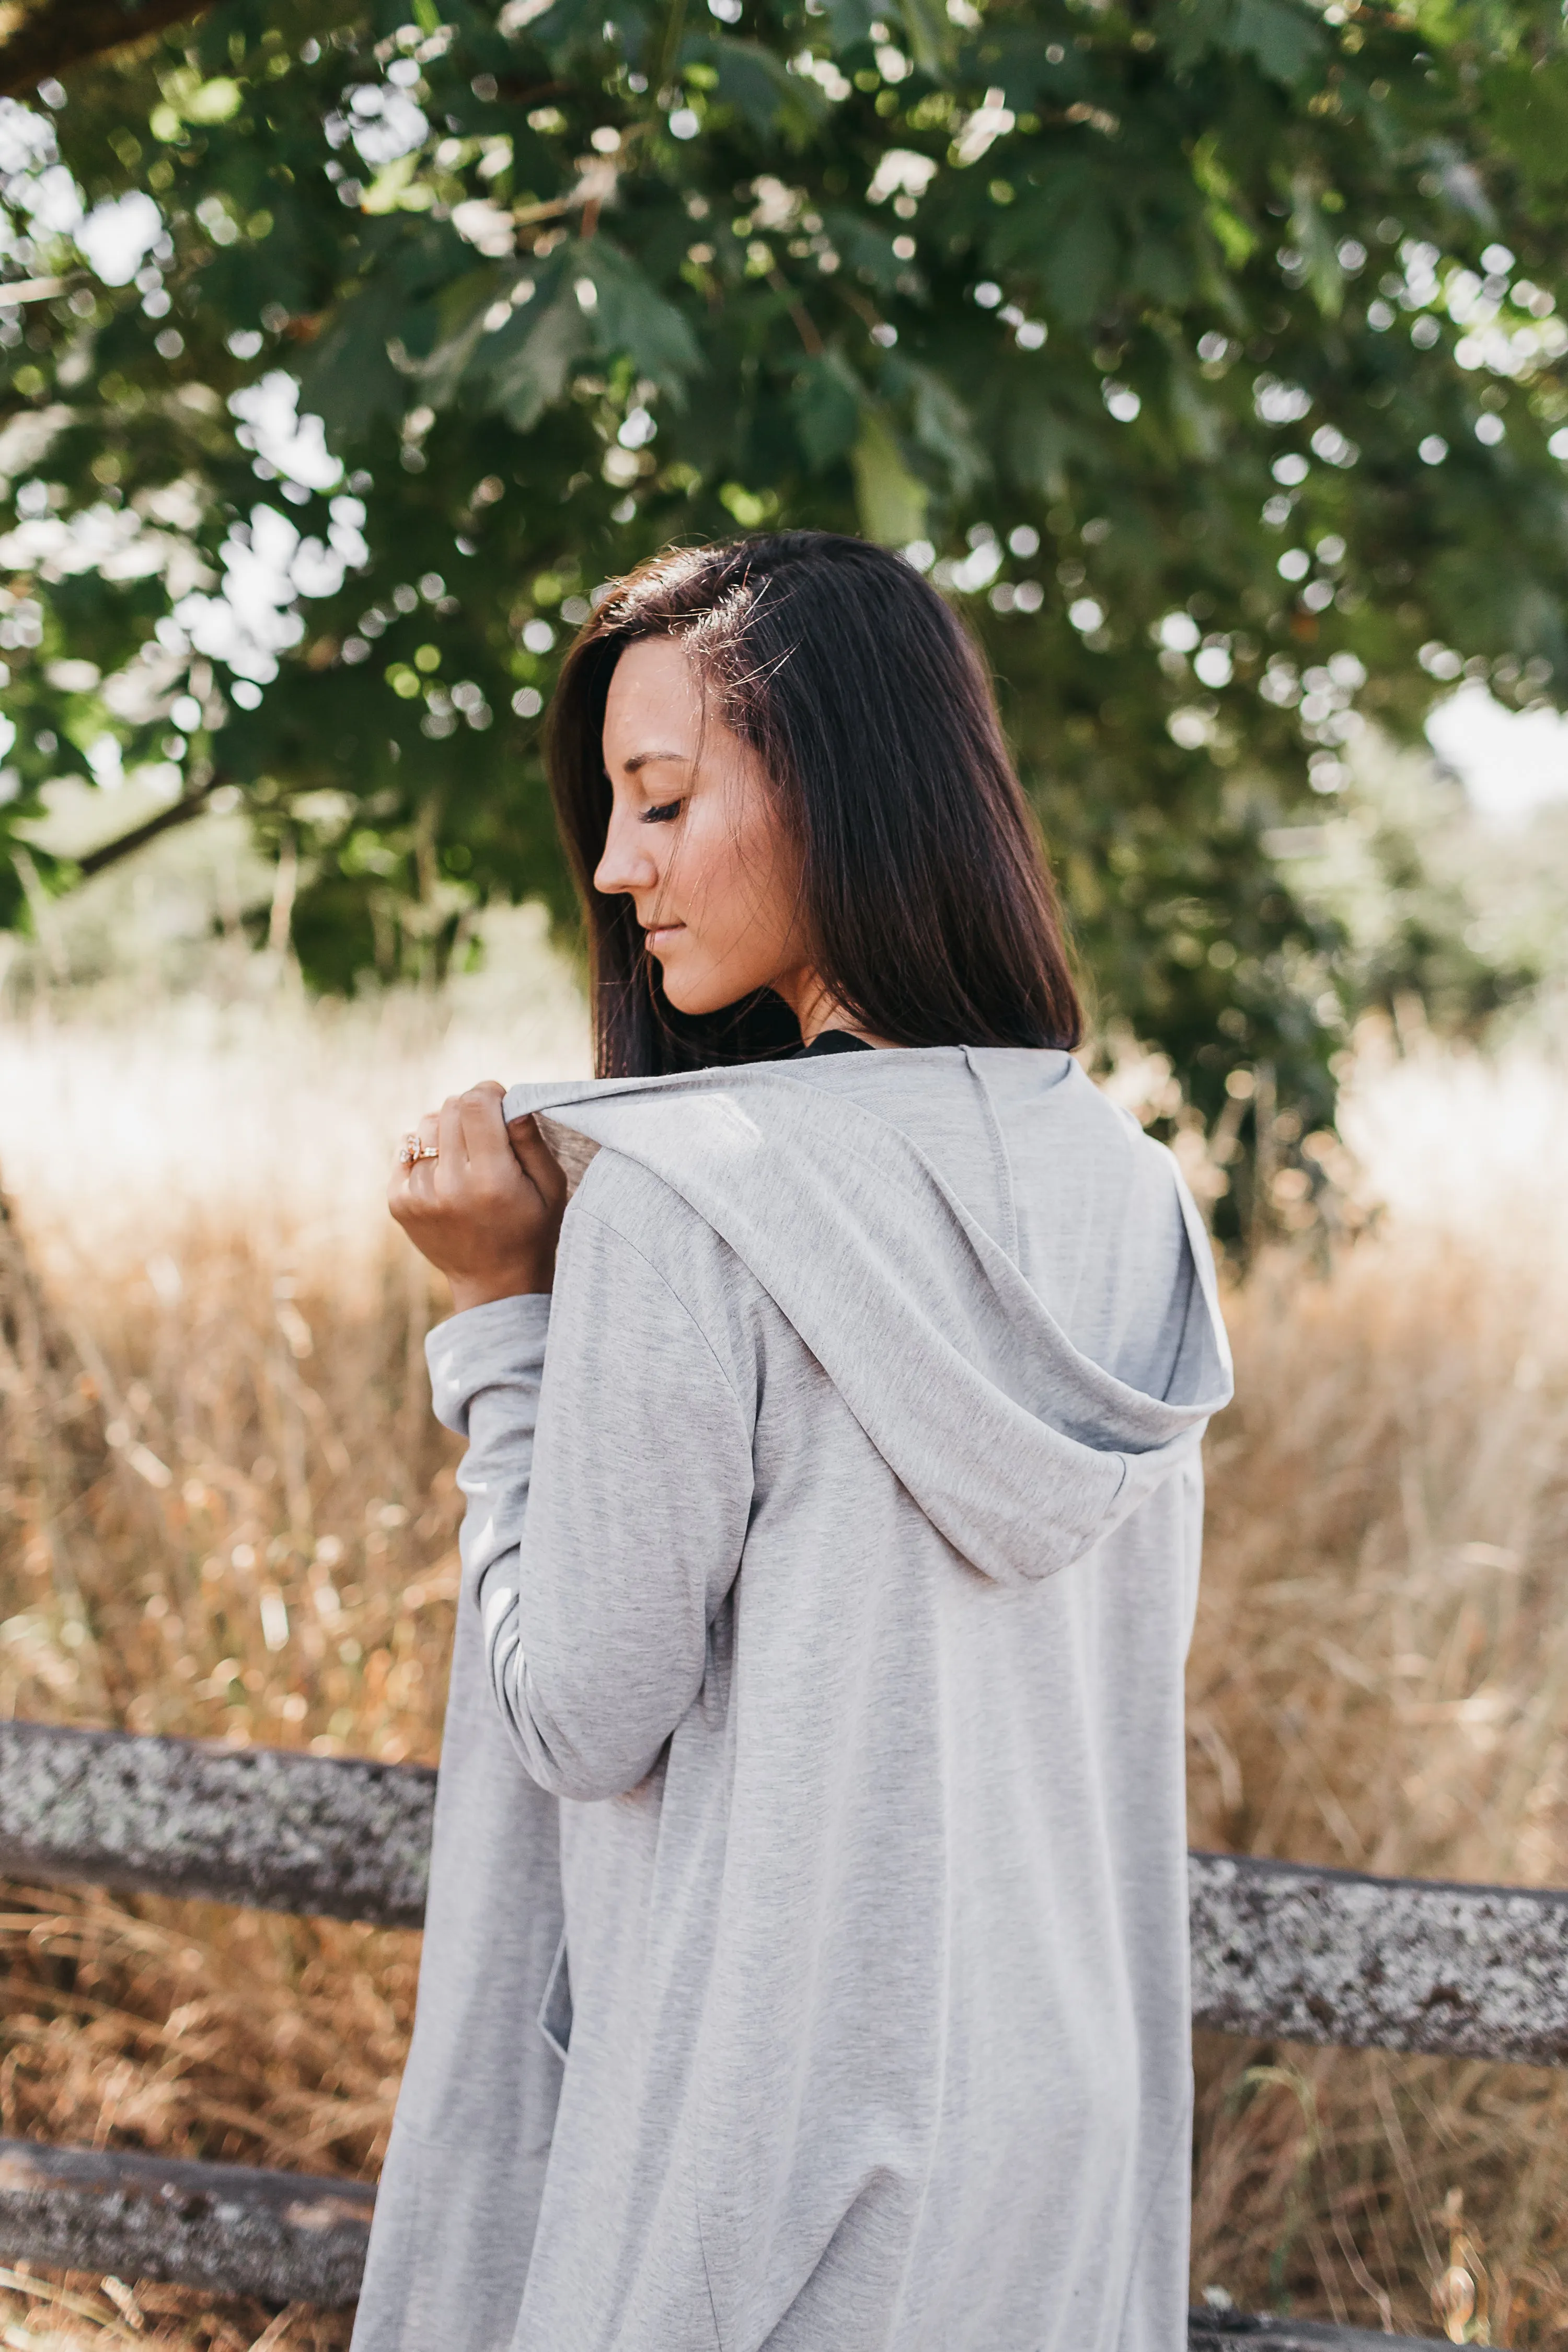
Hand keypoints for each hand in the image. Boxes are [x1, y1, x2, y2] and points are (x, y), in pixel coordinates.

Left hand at [389, 1081, 567, 1311]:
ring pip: (424, 1126)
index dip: (488, 1092)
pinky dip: (426, 1153)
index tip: (500, 1103)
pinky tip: (446, 1175)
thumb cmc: (532, 1229)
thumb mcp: (552, 1186)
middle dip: (470, 1110)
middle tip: (486, 1133)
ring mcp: (418, 1194)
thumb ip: (532, 1141)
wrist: (495, 1285)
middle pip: (448, 1108)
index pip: (474, 1104)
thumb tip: (512, 1101)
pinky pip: (406, 1149)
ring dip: (446, 1131)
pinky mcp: (398, 1201)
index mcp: (491, 1179)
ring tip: (466, 1157)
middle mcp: (449, 1185)